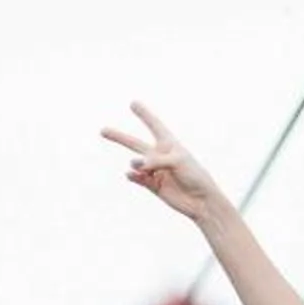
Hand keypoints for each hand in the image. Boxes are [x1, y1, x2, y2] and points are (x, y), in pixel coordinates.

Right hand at [102, 101, 228, 223]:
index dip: (144, 114)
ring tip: (138, 166)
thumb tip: (136, 166)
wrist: (201, 201)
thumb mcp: (177, 161)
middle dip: (119, 137)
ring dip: (135, 163)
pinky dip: (134, 176)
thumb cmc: (195, 175)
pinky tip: (132, 175)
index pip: (154, 125)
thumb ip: (156, 160)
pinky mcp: (152, 185)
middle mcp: (159, 156)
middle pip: (135, 144)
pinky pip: (138, 178)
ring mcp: (155, 171)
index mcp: (169, 144)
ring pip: (135, 164)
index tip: (133, 103)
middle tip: (103, 130)